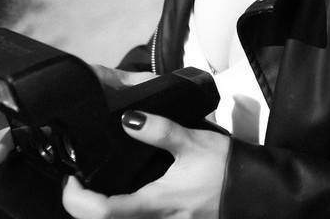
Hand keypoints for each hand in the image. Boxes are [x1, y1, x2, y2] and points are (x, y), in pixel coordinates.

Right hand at [0, 66, 154, 166]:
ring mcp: (66, 114)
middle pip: (32, 109)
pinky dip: (22, 146)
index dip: (26, 100)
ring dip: (10, 139)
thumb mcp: (143, 85)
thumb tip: (144, 84)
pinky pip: (40, 137)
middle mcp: (71, 97)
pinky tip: (8, 159)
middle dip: (6, 121)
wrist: (145, 98)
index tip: (5, 113)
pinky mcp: (66, 129)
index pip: (51, 87)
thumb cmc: (142, 89)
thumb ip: (142, 84)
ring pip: (32, 126)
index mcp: (86, 84)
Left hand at [62, 111, 230, 218]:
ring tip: (96, 189)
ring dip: (101, 212)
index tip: (71, 178)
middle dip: (82, 208)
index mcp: (155, 203)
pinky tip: (126, 195)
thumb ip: (159, 130)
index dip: (76, 198)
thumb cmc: (227, 168)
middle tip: (78, 184)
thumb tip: (126, 120)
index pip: (100, 212)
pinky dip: (122, 213)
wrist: (257, 191)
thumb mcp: (193, 142)